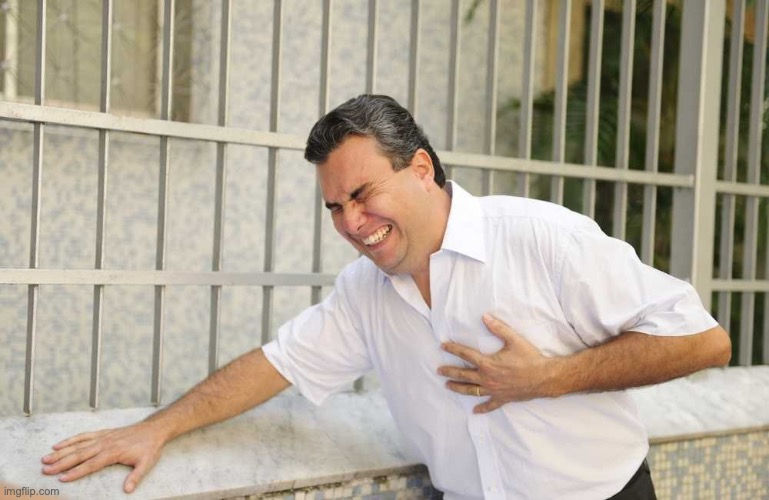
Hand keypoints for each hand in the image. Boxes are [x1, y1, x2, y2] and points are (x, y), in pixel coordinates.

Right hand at [41, 421, 166, 493]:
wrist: (153, 429)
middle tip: (46, 470)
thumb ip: (136, 476)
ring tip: (46, 459)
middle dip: (61, 463)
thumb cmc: (149, 447)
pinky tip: (58, 445)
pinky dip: (70, 440)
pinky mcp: (103, 433)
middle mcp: (105, 443)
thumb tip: (127, 490)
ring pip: (78, 445)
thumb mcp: (147, 463)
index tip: (62, 478)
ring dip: (61, 452)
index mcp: (113, 452)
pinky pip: (84, 436)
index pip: (91, 464)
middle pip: (79, 454)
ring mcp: (102, 437)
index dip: (76, 472)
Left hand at [437, 313, 556, 412]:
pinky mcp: (503, 398)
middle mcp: (488, 378)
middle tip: (439, 370)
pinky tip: (474, 411)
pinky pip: (489, 405)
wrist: (544, 378)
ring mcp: (494, 390)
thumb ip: (498, 328)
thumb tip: (485, 317)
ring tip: (447, 386)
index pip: (466, 354)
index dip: (453, 349)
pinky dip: (482, 408)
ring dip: (458, 387)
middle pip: (463, 374)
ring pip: (471, 390)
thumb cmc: (529, 358)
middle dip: (450, 372)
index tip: (443, 346)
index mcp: (488, 363)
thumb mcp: (514, 340)